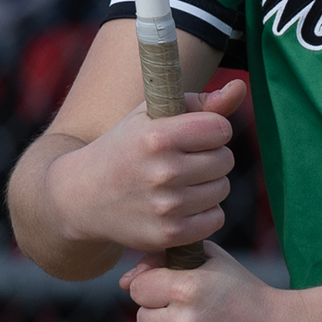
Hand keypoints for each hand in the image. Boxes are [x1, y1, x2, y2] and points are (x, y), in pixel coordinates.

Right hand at [45, 79, 247, 255]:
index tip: (193, 135)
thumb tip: (239, 88)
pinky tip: (182, 204)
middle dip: (210, 157)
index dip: (210, 130)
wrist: (82, 196)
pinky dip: (204, 212)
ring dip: (208, 185)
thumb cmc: (125, 147)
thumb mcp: (151, 116)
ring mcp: (166, 206)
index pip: (220, 129)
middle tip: (184, 159)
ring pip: (222, 189)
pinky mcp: (168, 234)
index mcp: (158, 137)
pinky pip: (215, 219)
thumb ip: (201, 102)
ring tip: (181, 181)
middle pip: (225, 160)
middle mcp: (163, 172)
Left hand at [124, 242, 311, 321]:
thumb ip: (167, 259)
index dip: (155, 287)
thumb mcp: (215, 262)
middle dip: (162, 313)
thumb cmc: (247, 294)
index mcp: (187, 287)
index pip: (139, 288)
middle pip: (143, 317)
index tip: (174, 291)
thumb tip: (125, 280)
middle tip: (193, 314)